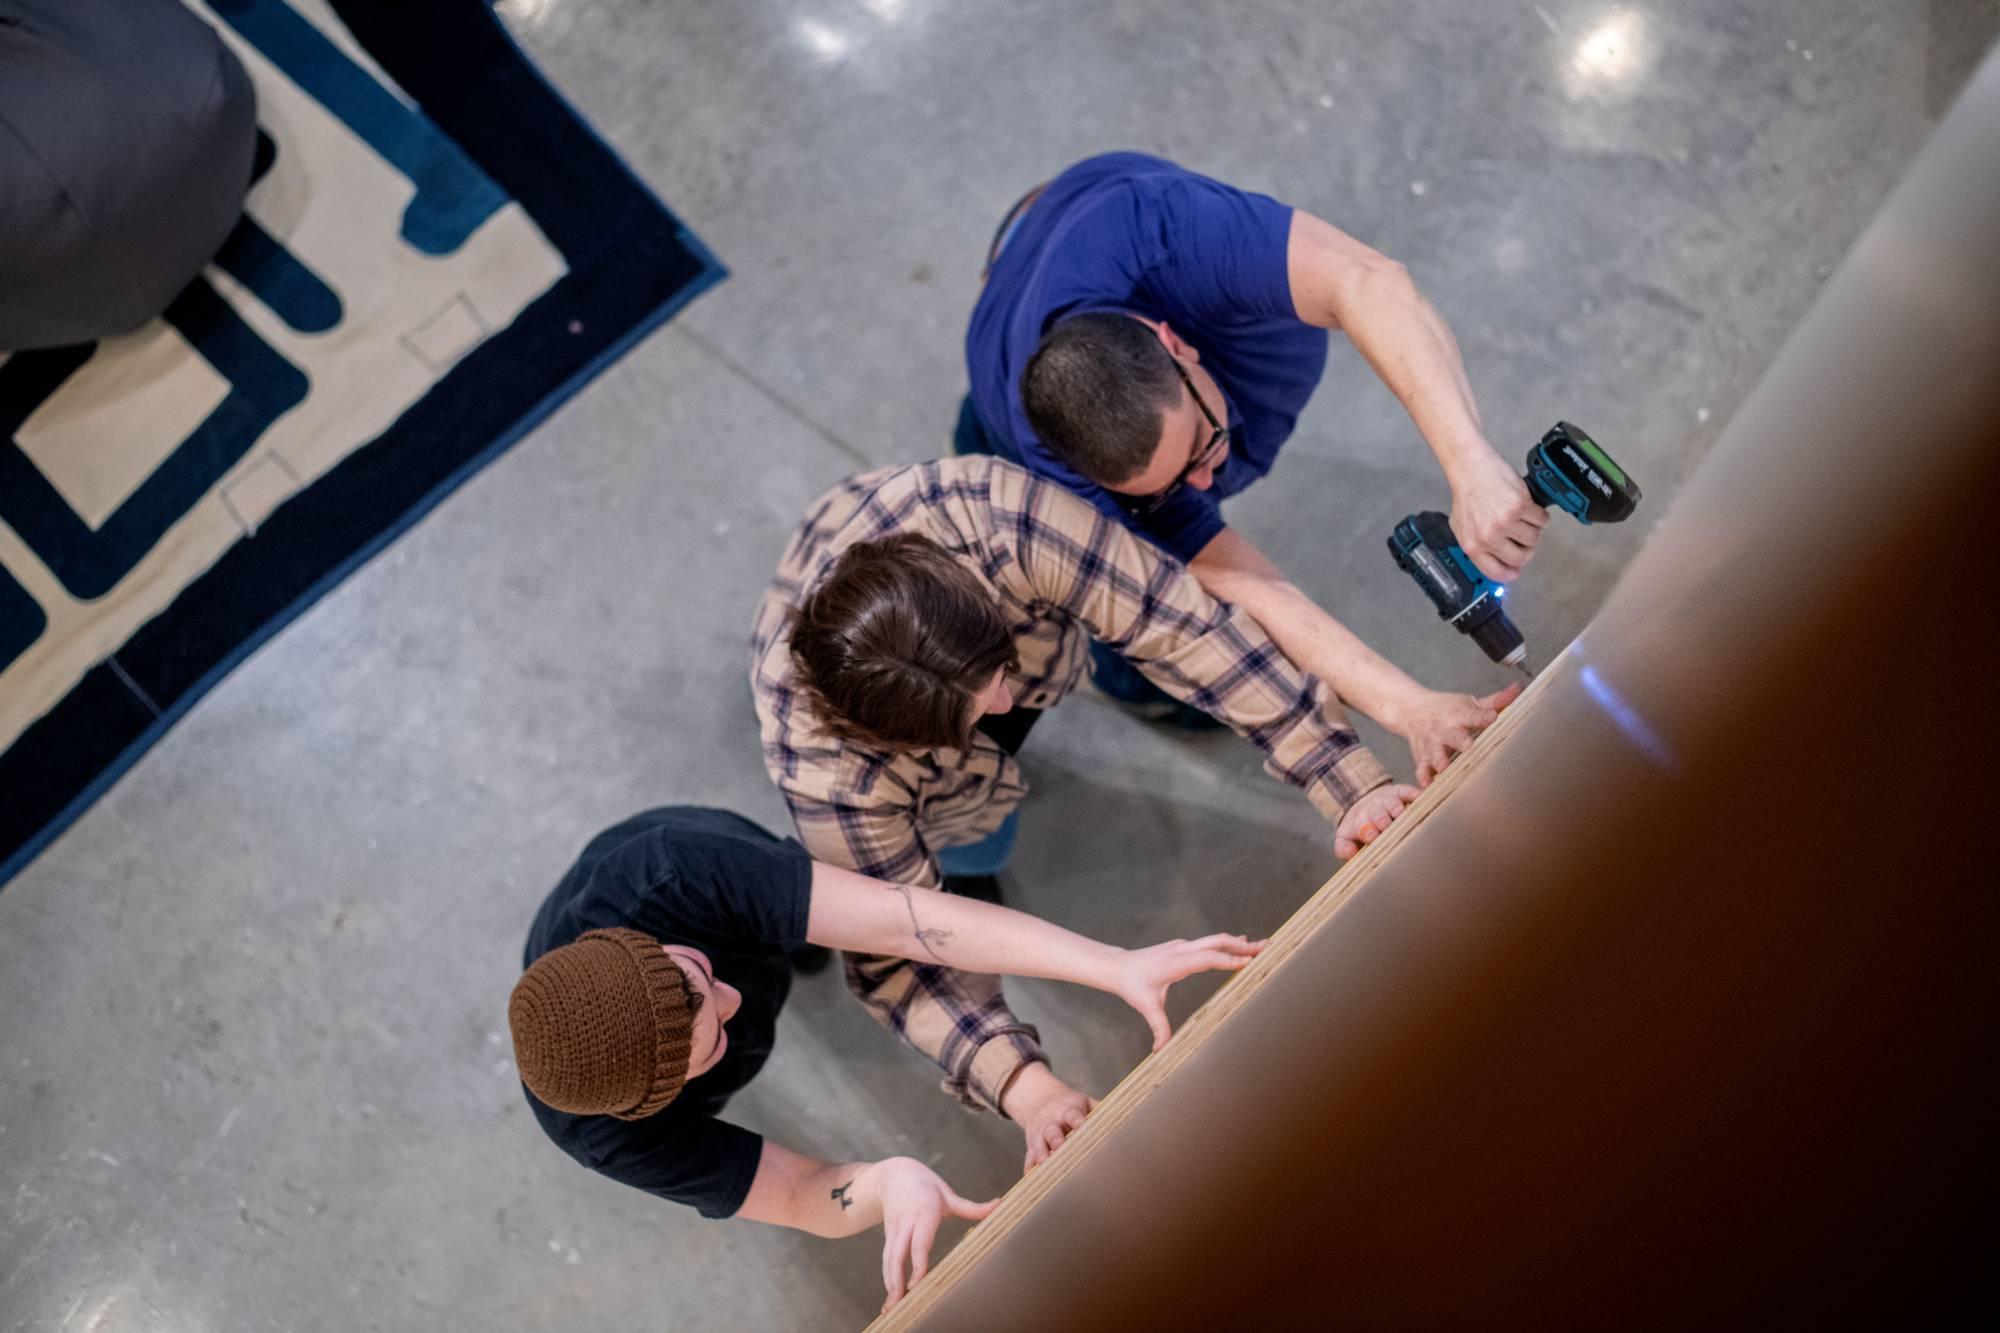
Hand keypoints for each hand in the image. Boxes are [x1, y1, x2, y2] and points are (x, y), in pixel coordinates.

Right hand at [860, 1157, 996, 1312]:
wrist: (894, 1174)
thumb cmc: (925, 1185)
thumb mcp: (947, 1193)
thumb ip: (971, 1206)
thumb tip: (999, 1205)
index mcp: (923, 1212)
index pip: (919, 1241)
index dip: (917, 1262)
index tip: (917, 1282)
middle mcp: (906, 1223)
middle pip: (898, 1254)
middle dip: (897, 1279)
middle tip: (900, 1301)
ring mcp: (894, 1231)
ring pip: (889, 1259)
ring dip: (890, 1283)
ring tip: (892, 1307)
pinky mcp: (888, 1237)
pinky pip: (886, 1259)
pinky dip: (887, 1278)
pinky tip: (891, 1297)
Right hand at [999, 1063, 1094, 1172]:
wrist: (1039, 1101)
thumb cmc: (1071, 1107)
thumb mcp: (1086, 1102)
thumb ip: (1103, 1111)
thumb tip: (1132, 1118)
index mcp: (1067, 1110)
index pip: (1073, 1114)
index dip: (1078, 1121)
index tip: (1083, 1127)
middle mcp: (1051, 1122)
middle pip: (1052, 1130)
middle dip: (1056, 1139)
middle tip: (1060, 1147)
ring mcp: (1039, 1134)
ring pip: (1038, 1144)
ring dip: (1041, 1153)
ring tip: (1045, 1163)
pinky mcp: (1031, 1146)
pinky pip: (1028, 1158)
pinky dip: (1030, 1168)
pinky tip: (1032, 1178)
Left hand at [1112, 935, 1265, 1050]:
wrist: (1118, 967)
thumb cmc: (1132, 985)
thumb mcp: (1145, 1006)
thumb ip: (1158, 1027)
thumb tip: (1161, 1050)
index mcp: (1176, 962)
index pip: (1207, 958)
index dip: (1228, 959)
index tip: (1249, 962)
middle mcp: (1182, 949)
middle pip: (1217, 942)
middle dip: (1242, 945)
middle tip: (1265, 947)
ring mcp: (1183, 946)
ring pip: (1215, 939)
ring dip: (1237, 942)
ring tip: (1259, 946)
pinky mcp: (1183, 947)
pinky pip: (1209, 942)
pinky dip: (1226, 943)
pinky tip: (1238, 944)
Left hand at [1333, 782, 1420, 858]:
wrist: (1363, 800)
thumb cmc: (1360, 826)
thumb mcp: (1346, 838)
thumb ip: (1343, 848)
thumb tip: (1351, 853)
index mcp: (1361, 823)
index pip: (1362, 828)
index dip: (1368, 832)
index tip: (1371, 837)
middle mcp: (1374, 810)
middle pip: (1377, 814)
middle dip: (1381, 820)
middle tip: (1386, 826)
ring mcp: (1387, 800)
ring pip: (1391, 803)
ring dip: (1396, 807)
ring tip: (1401, 813)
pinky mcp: (1400, 791)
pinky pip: (1406, 790)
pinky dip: (1413, 793)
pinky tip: (1420, 797)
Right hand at [1388, 681, 1522, 786]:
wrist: (1410, 709)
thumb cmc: (1446, 709)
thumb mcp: (1469, 703)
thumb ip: (1495, 701)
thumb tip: (1519, 688)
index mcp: (1458, 715)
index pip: (1472, 715)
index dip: (1482, 717)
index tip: (1492, 717)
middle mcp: (1444, 729)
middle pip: (1452, 735)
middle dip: (1459, 740)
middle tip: (1468, 745)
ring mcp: (1432, 744)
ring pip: (1435, 753)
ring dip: (1439, 760)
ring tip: (1444, 767)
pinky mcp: (1422, 757)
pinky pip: (1421, 767)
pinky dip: (1423, 776)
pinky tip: (1427, 784)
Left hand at [1449, 446, 1547, 581]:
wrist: (1471, 468)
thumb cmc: (1467, 495)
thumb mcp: (1462, 527)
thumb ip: (1478, 547)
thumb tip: (1498, 564)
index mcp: (1472, 545)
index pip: (1497, 572)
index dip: (1511, 573)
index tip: (1517, 570)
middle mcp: (1488, 537)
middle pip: (1521, 558)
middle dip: (1527, 549)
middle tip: (1525, 538)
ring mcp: (1504, 522)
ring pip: (1534, 538)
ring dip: (1534, 529)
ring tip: (1523, 517)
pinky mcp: (1520, 507)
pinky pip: (1542, 520)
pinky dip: (1540, 515)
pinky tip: (1529, 507)